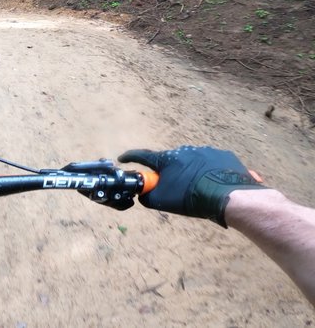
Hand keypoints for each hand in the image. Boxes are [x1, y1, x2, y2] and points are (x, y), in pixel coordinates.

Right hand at [118, 146, 263, 226]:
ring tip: (197, 189)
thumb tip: (143, 195)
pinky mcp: (224, 156)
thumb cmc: (191, 198)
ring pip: (191, 161)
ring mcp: (206, 151)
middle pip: (170, 161)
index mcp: (167, 159)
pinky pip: (211, 164)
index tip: (122, 158)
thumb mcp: (163, 201)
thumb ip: (148, 197)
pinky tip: (213, 185)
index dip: (130, 157)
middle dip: (167, 171)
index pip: (142, 156)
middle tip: (171, 186)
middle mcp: (184, 150)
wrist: (229, 197)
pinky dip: (208, 172)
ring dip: (189, 172)